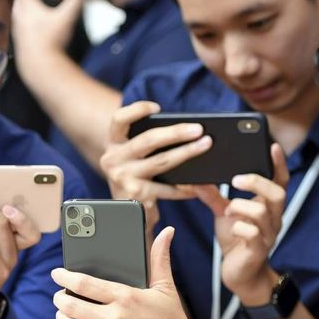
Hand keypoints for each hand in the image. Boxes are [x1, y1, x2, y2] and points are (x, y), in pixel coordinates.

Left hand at [11, 0, 88, 69]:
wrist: (40, 65)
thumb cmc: (53, 39)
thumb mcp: (68, 15)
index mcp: (30, 8)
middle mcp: (21, 18)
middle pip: (17, 2)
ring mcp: (18, 32)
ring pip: (15, 16)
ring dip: (18, 10)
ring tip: (21, 7)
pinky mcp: (19, 44)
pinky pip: (18, 30)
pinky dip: (20, 25)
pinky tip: (25, 30)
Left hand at [52, 227, 214, 318]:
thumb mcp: (166, 287)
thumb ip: (161, 257)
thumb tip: (167, 231)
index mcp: (126, 296)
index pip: (85, 283)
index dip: (65, 276)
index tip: (56, 273)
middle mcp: (114, 317)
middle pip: (71, 305)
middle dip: (59, 297)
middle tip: (59, 294)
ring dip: (60, 317)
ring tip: (61, 311)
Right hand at [100, 100, 210, 234]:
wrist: (124, 211)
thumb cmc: (136, 175)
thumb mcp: (134, 156)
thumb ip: (148, 143)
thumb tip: (185, 131)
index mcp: (113, 142)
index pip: (119, 119)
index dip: (137, 110)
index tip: (157, 107)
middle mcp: (113, 158)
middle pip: (148, 140)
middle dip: (176, 133)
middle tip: (198, 129)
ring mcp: (122, 178)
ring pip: (161, 162)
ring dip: (186, 153)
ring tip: (205, 145)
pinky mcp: (134, 195)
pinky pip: (166, 189)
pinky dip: (184, 187)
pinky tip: (197, 184)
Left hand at [193, 144, 288, 305]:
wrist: (240, 274)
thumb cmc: (236, 240)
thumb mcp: (224, 213)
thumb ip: (213, 196)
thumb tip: (195, 179)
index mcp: (268, 206)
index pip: (280, 181)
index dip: (279, 164)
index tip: (273, 146)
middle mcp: (273, 218)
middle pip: (278, 193)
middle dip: (257, 183)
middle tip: (236, 180)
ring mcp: (268, 235)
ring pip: (262, 213)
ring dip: (241, 207)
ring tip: (228, 210)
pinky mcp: (258, 250)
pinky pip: (253, 234)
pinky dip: (239, 227)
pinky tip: (232, 228)